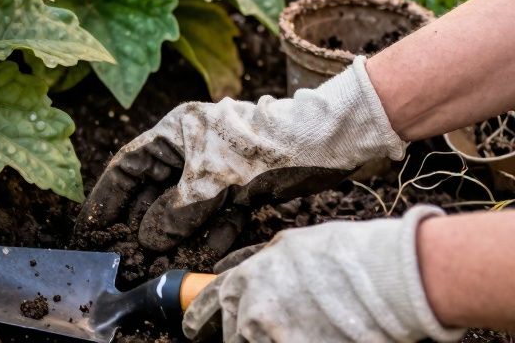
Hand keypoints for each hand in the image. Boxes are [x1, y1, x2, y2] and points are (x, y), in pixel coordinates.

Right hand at [81, 57, 406, 250]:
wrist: (326, 145)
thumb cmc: (262, 148)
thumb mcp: (209, 182)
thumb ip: (174, 212)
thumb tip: (148, 239)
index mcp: (174, 133)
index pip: (128, 165)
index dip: (108, 196)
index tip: (94, 225)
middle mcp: (191, 149)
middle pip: (155, 190)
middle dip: (145, 223)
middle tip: (131, 253)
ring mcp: (217, 169)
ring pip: (186, 208)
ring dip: (178, 235)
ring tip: (167, 260)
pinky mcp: (243, 187)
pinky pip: (216, 215)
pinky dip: (211, 234)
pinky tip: (206, 254)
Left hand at [183, 205, 462, 341]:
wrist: (385, 276)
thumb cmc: (343, 254)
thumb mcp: (289, 245)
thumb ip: (259, 261)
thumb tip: (234, 267)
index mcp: (246, 279)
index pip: (210, 304)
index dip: (201, 318)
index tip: (193, 329)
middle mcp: (252, 312)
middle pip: (237, 333)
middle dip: (245, 333)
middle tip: (267, 329)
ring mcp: (273, 338)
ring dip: (271, 338)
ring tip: (297, 328)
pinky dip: (297, 340)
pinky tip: (316, 335)